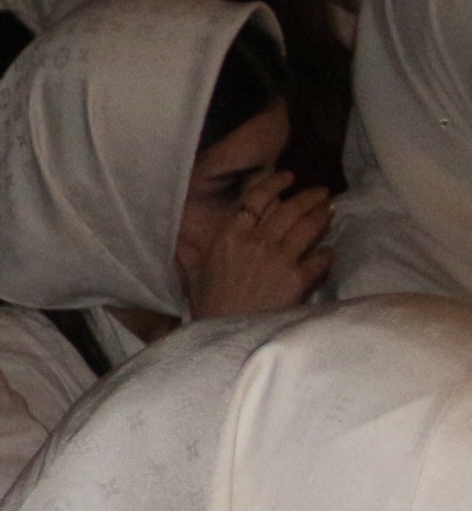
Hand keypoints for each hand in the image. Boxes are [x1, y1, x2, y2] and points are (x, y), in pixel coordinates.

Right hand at [187, 172, 332, 318]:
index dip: (274, 184)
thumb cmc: (209, 306)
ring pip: (307, 227)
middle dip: (308, 197)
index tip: (288, 176)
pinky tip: (329, 251)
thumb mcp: (195, 274)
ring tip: (330, 209)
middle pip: (288, 209)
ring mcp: (278, 258)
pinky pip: (320, 258)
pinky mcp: (297, 278)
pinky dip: (327, 253)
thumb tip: (180, 243)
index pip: (255, 199)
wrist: (226, 334)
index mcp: (229, 236)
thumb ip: (192, 254)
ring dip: (322, 215)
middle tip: (321, 191)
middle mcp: (255, 241)